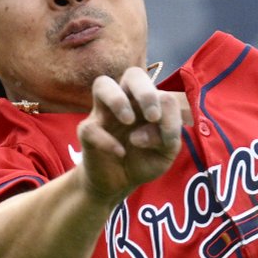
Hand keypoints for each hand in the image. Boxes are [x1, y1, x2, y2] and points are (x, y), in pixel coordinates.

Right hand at [77, 66, 182, 203]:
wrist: (119, 182)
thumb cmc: (143, 160)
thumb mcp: (166, 153)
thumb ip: (169, 136)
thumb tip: (151, 124)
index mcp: (147, 104)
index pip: (161, 93)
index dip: (168, 114)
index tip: (169, 139)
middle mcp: (126, 101)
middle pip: (133, 74)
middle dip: (145, 91)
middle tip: (152, 116)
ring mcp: (104, 113)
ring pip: (102, 84)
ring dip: (117, 99)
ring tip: (128, 121)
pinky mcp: (87, 132)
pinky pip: (91, 127)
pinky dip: (106, 140)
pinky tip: (120, 153)